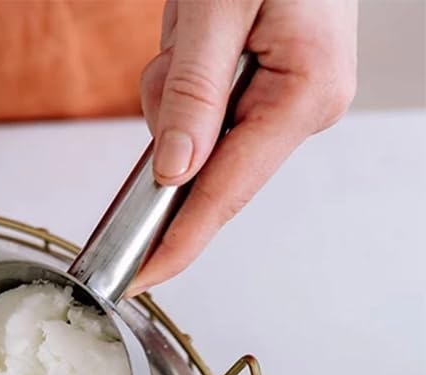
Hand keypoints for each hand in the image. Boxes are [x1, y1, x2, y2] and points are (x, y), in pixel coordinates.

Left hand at [131, 0, 356, 293]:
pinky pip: (198, 115)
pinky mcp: (262, 89)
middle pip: (209, 173)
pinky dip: (179, 84)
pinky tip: (191, 39)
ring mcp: (283, 100)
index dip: (176, 242)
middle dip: (172, 136)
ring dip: (172, 96)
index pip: (226, 194)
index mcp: (304, 94)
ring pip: (196, 143)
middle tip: (175, 61)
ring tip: (189, 33)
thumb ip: (194, 92)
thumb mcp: (217, 8)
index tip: (139, 279)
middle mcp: (301, 106)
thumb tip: (174, 171)